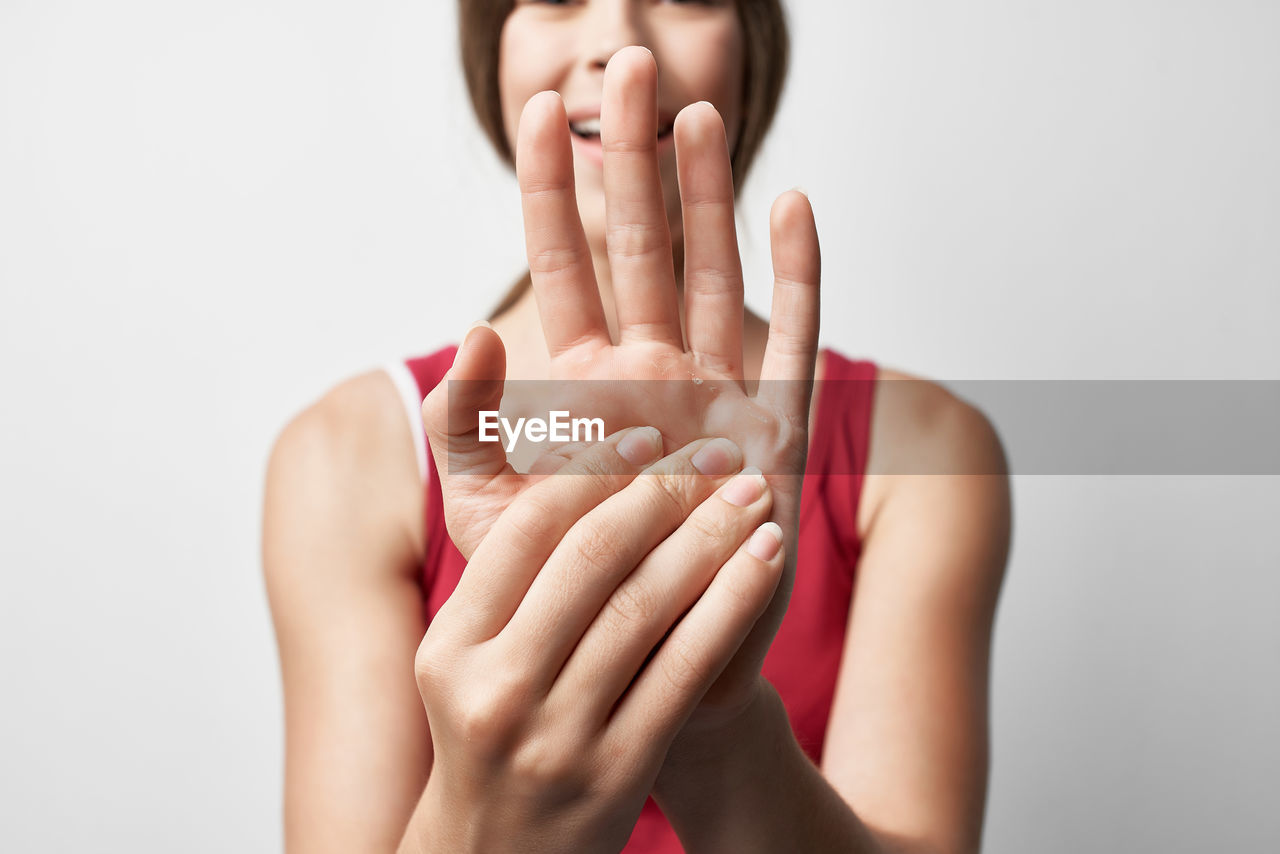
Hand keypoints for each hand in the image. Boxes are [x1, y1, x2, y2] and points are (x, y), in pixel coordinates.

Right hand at [407, 430, 784, 853]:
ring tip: (753, 494)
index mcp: (451, 645)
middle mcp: (497, 687)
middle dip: (665, 491)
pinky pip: (688, 665)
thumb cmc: (492, 731)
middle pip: (593, 558)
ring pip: (648, 607)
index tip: (649, 435)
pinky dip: (733, 601)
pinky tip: (766, 559)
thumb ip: (504, 568)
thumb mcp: (467, 656)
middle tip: (716, 451)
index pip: (528, 528)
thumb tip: (561, 457)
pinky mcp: (619, 771)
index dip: (595, 469)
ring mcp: (558, 736)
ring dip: (711, 537)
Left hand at [422, 46, 819, 724]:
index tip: (541, 110)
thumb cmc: (562, 590)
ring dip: (710, 196)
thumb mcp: (492, 509)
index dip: (553, 188)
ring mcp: (715, 396)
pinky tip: (794, 205)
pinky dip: (798, 275)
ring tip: (700, 117)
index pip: (564, 262)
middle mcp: (653, 371)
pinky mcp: (770, 434)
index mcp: (583, 381)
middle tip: (633, 69)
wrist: (635, 662)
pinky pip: (790, 340)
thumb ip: (471, 425)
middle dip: (636, 158)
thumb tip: (477, 331)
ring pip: (714, 274)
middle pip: (644, 245)